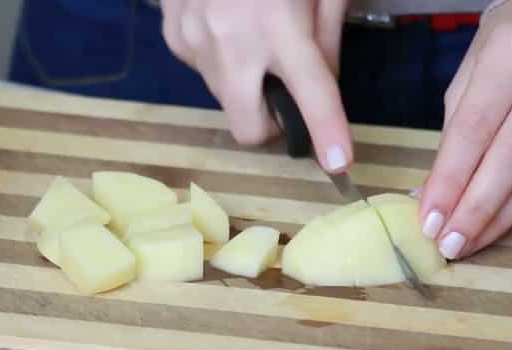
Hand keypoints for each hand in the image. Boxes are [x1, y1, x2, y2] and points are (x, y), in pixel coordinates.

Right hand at [161, 0, 353, 171]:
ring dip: (244, 84)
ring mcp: (193, 41)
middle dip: (268, 124)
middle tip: (281, 93)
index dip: (326, 130)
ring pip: (225, 98)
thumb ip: (326, 37)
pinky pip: (203, 70)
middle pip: (249, 128)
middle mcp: (231, 41)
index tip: (338, 165)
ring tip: (248, 35)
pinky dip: (220, 60)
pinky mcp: (173, 37)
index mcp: (278, 23)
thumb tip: (325, 83)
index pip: (310, 91)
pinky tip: (223, 23)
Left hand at [419, 0, 511, 258]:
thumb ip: (453, 133)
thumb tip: (430, 194)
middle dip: (477, 208)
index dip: (450, 179)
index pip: (475, 127)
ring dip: (501, 215)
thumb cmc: (504, 46)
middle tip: (449, 244)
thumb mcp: (469, 75)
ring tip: (468, 242)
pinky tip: (497, 221)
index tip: (428, 219)